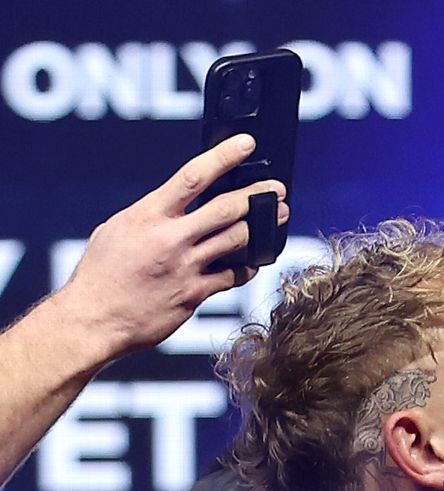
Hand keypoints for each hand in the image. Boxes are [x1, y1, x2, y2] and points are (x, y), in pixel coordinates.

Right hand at [55, 133, 288, 356]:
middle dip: (257, 196)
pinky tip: (253, 261)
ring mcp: (185, 266)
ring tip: (276, 218)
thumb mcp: (118, 230)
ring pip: (236, 239)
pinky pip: (232, 276)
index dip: (223, 157)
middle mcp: (170, 238)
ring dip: (261, 228)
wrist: (93, 319)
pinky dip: (246, 266)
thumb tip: (178, 204)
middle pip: (226, 208)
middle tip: (277, 190)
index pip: (192, 177)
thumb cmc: (101, 274)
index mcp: (148, 215)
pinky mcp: (194, 294)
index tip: (246, 144)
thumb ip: (152, 215)